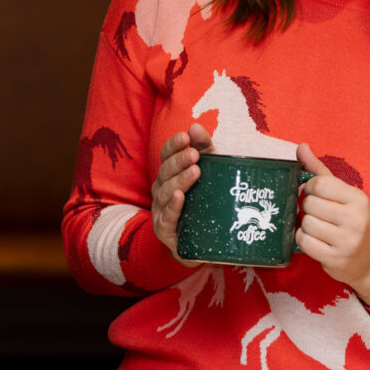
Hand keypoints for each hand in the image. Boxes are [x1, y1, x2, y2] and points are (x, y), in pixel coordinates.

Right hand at [151, 123, 214, 265]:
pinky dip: (172, 206)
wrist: (199, 244)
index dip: (173, 145)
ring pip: (165, 192)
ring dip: (179, 180)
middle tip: (195, 154)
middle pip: (165, 172)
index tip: (186, 136)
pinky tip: (179, 196)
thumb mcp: (209, 172)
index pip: (165, 155)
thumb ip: (204, 149)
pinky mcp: (165, 230)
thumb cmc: (202, 203)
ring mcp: (161, 210)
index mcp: (169, 174)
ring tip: (195, 171)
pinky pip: (166, 217)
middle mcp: (161, 190)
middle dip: (179, 161)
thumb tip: (196, 126)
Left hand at [295, 143, 369, 303]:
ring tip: (316, 228)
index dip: (309, 188)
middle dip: (307, 208)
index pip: (320, 184)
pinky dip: (303, 240)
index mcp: (357, 198)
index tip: (314, 195)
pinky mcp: (336, 259)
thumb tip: (301, 146)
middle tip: (317, 214)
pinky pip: (304, 242)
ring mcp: (347, 241)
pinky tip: (314, 240)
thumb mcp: (341, 194)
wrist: (369, 260)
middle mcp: (355, 219)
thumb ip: (319, 170)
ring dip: (305, 225)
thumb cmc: (351, 221)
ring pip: (306, 223)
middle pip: (310, 204)